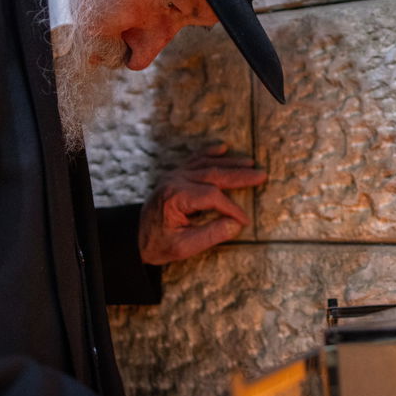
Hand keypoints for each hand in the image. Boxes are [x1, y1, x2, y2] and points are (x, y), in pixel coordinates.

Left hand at [138, 144, 265, 264]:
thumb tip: (235, 225)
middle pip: (213, 173)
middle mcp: (175, 181)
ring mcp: (174, 175)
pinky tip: (223, 148)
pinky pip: (194, 159)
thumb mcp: (183, 247)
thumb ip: (210, 235)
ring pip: (206, 164)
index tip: (244, 220)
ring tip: (250, 163)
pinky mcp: (175, 175)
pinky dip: (209, 152)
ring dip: (230, 163)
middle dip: (239, 175)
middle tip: (261, 175)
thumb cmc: (158, 243)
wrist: (134, 236)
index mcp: (177, 197)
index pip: (212, 196)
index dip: (231, 207)